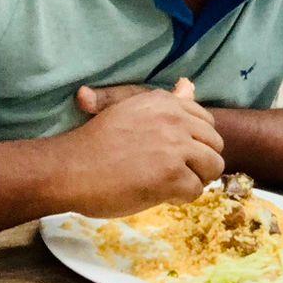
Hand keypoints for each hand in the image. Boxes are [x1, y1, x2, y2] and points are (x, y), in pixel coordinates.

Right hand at [63, 79, 223, 215]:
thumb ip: (165, 102)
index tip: (171, 152)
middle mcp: (174, 119)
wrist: (67, 169)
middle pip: (215, 144)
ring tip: (167, 183)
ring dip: (194, 179)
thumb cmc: (94, 143)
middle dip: (198, 162)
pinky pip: (196, 190)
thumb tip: (189, 85)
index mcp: (164, 102)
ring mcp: (175, 147)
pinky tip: (158, 194)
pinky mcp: (172, 175)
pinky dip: (180, 197)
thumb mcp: (130, 111)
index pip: (206, 122)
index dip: (193, 142)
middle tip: (169, 171)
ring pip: (213, 167)